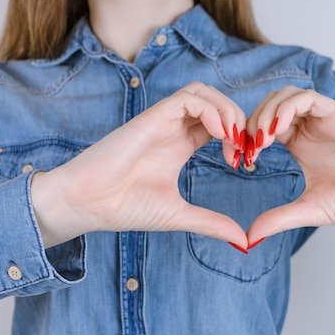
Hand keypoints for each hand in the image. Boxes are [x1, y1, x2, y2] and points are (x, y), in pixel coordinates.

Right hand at [31, 82, 248, 248]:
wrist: (90, 204)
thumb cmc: (125, 207)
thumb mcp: (180, 215)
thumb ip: (211, 223)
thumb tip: (243, 242)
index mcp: (180, 145)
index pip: (218, 124)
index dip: (238, 136)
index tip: (244, 162)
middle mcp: (173, 128)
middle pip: (215, 103)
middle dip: (238, 119)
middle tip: (244, 148)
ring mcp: (162, 121)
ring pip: (204, 92)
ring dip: (226, 109)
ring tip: (233, 138)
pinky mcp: (152, 116)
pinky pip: (189, 97)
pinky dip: (210, 109)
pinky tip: (219, 133)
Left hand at [245, 86, 334, 243]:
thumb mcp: (308, 210)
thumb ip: (278, 219)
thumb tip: (248, 239)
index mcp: (299, 144)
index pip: (262, 127)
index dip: (246, 139)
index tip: (242, 162)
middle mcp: (309, 128)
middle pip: (268, 107)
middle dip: (251, 124)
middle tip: (247, 149)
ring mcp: (324, 120)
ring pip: (284, 97)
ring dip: (266, 114)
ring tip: (261, 141)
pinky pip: (307, 98)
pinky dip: (287, 107)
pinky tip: (277, 130)